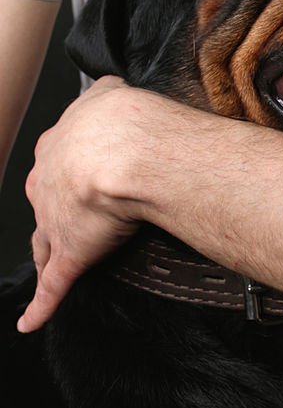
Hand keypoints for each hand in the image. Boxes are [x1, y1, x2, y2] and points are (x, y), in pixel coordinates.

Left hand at [18, 76, 149, 332]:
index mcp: (57, 145)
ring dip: (45, 253)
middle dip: (54, 210)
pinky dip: (40, 305)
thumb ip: (105, 94)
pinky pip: (51, 286)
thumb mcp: (109, 92)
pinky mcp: (69, 254)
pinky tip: (32, 319)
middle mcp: (46, 182)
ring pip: (44, 241)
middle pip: (45, 202)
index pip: (55, 163)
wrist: (125, 149)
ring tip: (48, 264)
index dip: (68, 172)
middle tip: (73, 216)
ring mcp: (54, 220)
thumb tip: (111, 88)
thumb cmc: (125, 120)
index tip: (80, 176)